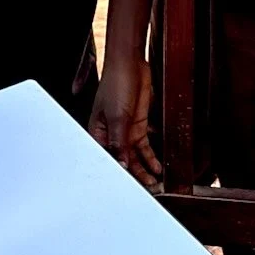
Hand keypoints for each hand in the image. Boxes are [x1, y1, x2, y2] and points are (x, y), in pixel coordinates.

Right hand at [88, 55, 161, 185]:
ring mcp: (125, 131)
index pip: (105, 158)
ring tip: (153, 184)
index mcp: (97, 132)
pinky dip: (151, 158)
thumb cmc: (116, 84)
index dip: (115, 173)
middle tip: (145, 190)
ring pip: (134, 157)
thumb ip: (119, 143)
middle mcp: (110, 134)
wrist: (131, 64)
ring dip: (143, 170)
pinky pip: (144, 147)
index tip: (125, 188)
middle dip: (133, 176)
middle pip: (121, 160)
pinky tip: (157, 167)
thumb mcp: (117, 116)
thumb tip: (121, 164)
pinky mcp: (138, 125)